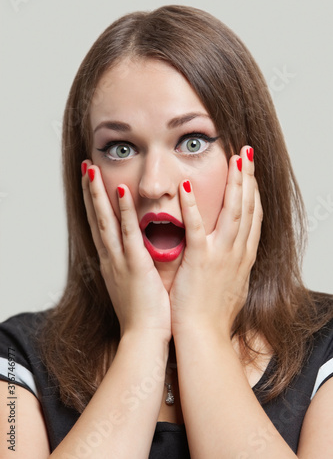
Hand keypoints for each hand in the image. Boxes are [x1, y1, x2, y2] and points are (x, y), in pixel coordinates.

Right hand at [82, 161, 170, 340]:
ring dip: (98, 195)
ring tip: (91, 170)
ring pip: (105, 221)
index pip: (101, 227)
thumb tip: (139, 253)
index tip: (92, 185)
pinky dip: (122, 212)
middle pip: (96, 219)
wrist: (143, 338)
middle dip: (89, 193)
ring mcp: (119, 261)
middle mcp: (110, 259)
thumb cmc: (144, 315)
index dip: (95, 205)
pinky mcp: (134, 266)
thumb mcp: (135, 286)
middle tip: (85, 168)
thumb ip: (135, 266)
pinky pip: (127, 234)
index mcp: (112, 263)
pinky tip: (121, 192)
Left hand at [170, 146, 262, 338]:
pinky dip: (194, 206)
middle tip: (247, 153)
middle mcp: (237, 252)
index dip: (253, 192)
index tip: (250, 172)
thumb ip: (234, 264)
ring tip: (234, 159)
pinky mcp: (200, 261)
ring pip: (233, 212)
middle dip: (249, 178)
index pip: (253, 217)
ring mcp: (221, 255)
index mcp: (243, 257)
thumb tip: (236, 253)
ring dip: (235, 183)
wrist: (205, 337)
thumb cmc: (214, 314)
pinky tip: (189, 186)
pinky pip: (197, 228)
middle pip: (248, 208)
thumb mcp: (233, 285)